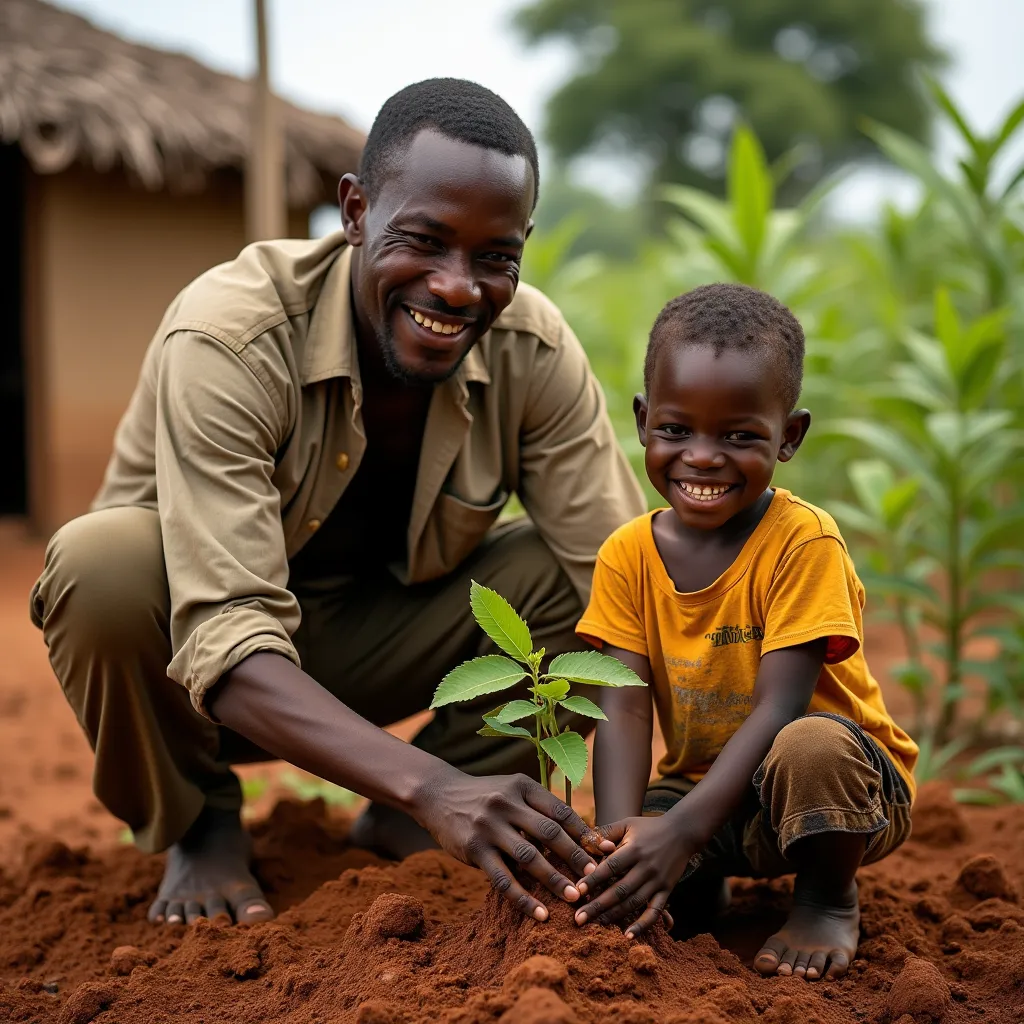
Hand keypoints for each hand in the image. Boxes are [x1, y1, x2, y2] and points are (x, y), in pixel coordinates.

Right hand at [416, 769, 599, 921]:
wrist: (438, 794)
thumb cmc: (485, 795)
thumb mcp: (511, 790)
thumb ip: (539, 808)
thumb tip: (581, 835)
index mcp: (522, 786)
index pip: (560, 810)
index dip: (584, 832)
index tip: (605, 851)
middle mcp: (506, 803)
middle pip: (549, 832)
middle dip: (576, 856)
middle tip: (597, 877)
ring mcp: (489, 826)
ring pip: (529, 857)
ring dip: (555, 879)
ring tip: (575, 897)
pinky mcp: (474, 849)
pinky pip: (503, 879)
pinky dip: (524, 899)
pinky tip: (541, 914)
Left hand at [573, 814, 700, 937]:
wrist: (682, 832)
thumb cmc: (649, 827)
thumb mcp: (627, 823)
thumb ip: (606, 832)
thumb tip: (583, 841)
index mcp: (634, 849)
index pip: (610, 866)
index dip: (594, 879)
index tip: (578, 891)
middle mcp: (646, 867)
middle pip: (619, 890)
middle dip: (598, 905)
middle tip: (579, 918)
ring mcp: (657, 881)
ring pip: (633, 903)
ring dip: (614, 916)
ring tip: (596, 925)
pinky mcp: (667, 891)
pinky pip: (654, 912)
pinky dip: (642, 925)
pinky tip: (628, 936)